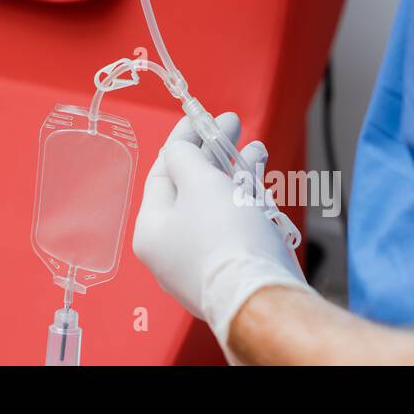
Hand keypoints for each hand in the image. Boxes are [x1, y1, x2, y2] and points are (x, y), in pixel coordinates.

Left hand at [132, 114, 311, 353]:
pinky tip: (260, 181)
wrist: (262, 297)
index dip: (183, 139)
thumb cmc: (224, 238)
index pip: (162, 173)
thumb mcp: (199, 183)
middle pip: (190, 188)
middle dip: (214, 154)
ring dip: (235, 174)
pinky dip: (246, 202)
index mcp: (151, 230)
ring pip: (216, 206)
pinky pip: (234, 227)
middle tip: (232, 125)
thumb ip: (185, 157)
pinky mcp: (231, 271)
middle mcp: (171, 249)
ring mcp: (201, 263)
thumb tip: (179, 147)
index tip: (201, 116)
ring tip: (254, 149)